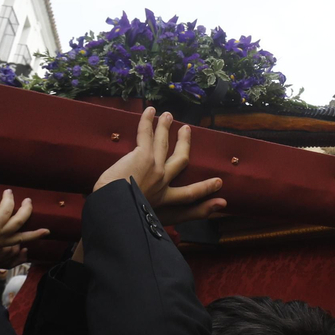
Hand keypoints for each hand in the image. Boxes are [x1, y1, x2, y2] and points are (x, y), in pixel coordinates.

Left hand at [95, 107, 225, 225]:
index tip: (219, 183)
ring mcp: (154, 167)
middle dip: (184, 144)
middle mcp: (162, 181)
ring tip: (167, 115)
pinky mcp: (142, 155)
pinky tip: (150, 111)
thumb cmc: (127, 216)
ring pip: (163, 142)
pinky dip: (147, 121)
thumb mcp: (152, 224)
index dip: (205, 190)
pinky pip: (146, 134)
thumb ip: (169, 220)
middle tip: (186, 130)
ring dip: (165, 127)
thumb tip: (195, 214)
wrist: (115, 208)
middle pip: (180, 160)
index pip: (189, 195)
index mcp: (164, 199)